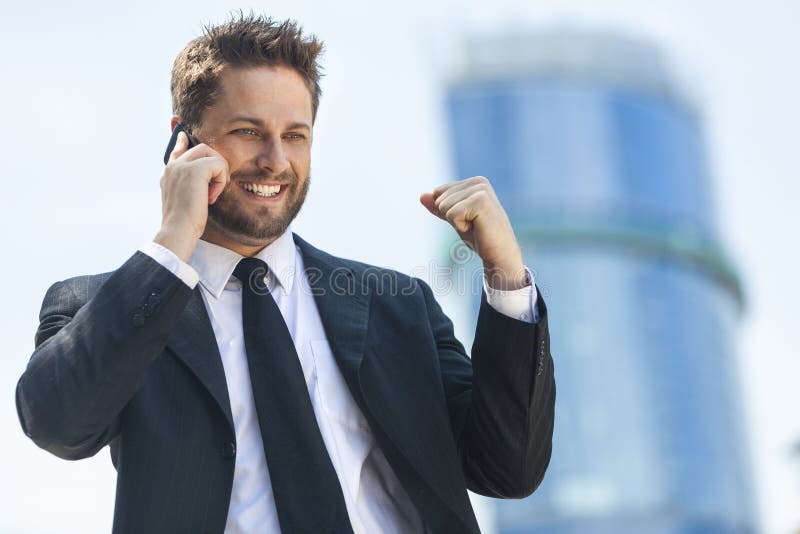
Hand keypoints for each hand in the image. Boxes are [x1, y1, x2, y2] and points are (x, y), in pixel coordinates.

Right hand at [154, 131, 229, 261]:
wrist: (178, 231)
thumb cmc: (183, 223)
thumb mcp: (184, 201)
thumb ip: (189, 188)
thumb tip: (205, 183)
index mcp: (168, 174)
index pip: (176, 150)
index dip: (182, 142)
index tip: (184, 135)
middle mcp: (173, 166)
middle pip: (201, 148)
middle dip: (216, 162)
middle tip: (219, 184)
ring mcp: (182, 166)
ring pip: (210, 153)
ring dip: (220, 172)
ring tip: (214, 192)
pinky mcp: (194, 169)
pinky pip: (218, 165)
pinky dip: (221, 182)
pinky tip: (212, 197)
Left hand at [420, 176, 527, 289]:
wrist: (499, 254)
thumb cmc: (479, 237)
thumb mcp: (454, 219)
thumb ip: (438, 207)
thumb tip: (422, 196)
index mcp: (474, 182)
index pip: (439, 192)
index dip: (448, 211)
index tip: (468, 220)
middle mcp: (479, 182)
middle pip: (440, 199)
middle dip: (452, 217)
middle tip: (473, 225)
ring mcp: (481, 190)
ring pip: (444, 206)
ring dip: (457, 222)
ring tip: (476, 226)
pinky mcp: (480, 201)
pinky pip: (451, 214)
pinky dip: (460, 226)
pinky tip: (478, 228)